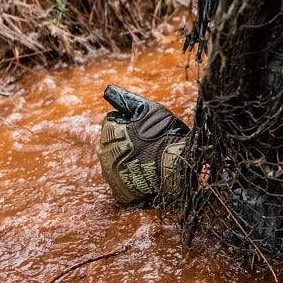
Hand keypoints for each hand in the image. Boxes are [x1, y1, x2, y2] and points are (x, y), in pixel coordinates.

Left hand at [97, 85, 188, 205]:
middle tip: (144, 144)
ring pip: (114, 163)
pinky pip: (121, 181)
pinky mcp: (120, 191)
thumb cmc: (164, 134)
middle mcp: (105, 154)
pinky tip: (144, 172)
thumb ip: (126, 101)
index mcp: (108, 133)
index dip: (126, 124)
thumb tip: (108, 91)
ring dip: (126, 159)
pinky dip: (131, 176)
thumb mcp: (147, 109)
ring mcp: (111, 174)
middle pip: (108, 144)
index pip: (109, 124)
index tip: (140, 128)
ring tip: (146, 158)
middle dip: (122, 142)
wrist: (178, 166)